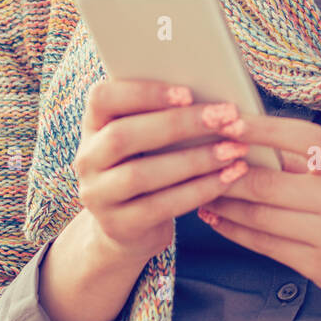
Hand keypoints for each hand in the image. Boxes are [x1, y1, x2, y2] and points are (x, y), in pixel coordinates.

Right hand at [71, 79, 255, 264]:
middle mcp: (86, 159)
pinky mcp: (119, 225)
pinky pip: (160, 206)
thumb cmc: (149, 166)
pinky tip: (227, 178)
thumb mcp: (146, 140)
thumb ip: (163, 115)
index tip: (187, 92)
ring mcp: (97, 196)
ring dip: (194, 159)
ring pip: (141, 174)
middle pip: (122, 136)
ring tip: (233, 149)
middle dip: (179, 124)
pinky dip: (198, 190)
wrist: (130, 229)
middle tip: (225, 116)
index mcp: (93, 125)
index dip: (142, 93)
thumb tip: (213, 95)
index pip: (101, 98)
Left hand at [194, 110, 320, 313]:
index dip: (260, 128)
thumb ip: (314, 157)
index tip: (227, 120)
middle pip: (269, 183)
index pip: (301, 137)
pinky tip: (219, 218)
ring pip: (261, 217)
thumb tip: (255, 136)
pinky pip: (266, 245)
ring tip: (200, 190)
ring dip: (224, 202)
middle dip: (227, 172)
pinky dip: (236, 230)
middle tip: (199, 159)